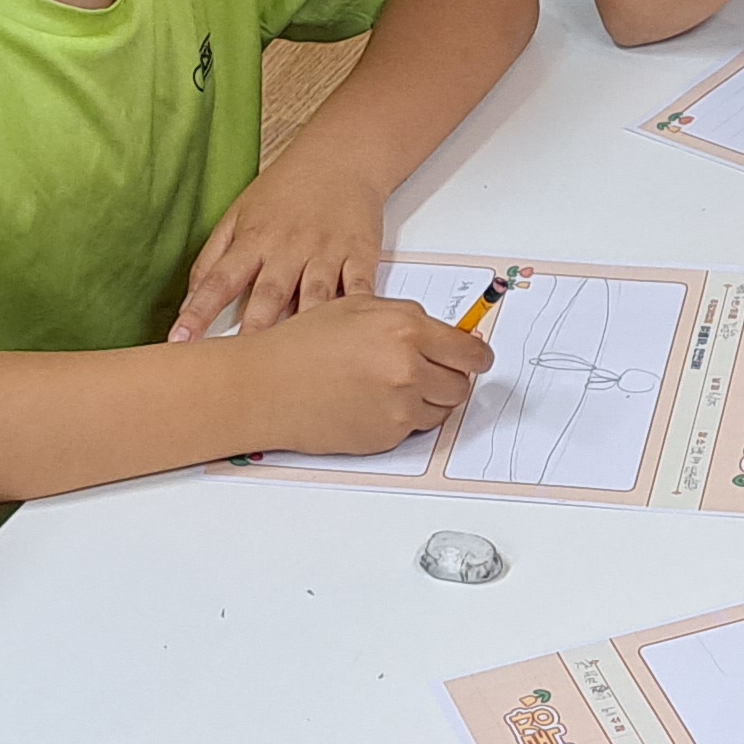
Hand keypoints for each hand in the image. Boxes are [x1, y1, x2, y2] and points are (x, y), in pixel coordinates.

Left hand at [171, 163, 392, 342]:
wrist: (342, 156)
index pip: (217, 280)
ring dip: (301, 330)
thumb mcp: (239, 213)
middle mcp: (287, 248)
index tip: (180, 341)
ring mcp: (325, 252)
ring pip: (313, 298)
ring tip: (292, 364)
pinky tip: (350, 337)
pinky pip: (358, 290)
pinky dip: (354, 313)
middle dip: (251, 332)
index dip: (197, 312)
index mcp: (253, 239)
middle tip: (237, 368)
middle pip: (266, 296)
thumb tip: (190, 297)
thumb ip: (213, 257)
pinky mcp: (360, 254)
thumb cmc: (288, 188)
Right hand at [235, 293, 487, 455]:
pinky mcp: (387, 436)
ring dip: (426, 400)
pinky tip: (369, 404)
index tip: (476, 359)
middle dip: (448, 378)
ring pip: (441, 410)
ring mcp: (400, 406)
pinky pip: (413, 428)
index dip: (476, 357)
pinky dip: (401, 419)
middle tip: (421, 371)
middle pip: (460, 384)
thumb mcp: (358, 308)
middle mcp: (409, 368)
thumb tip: (453, 336)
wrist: (267, 386)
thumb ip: (408, 319)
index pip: (470, 351)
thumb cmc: (303, 344)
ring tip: (387, 387)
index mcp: (406, 328)